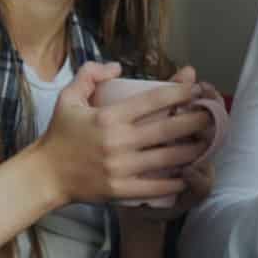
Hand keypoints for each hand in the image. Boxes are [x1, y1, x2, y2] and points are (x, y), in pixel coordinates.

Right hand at [25, 62, 216, 209]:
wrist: (46, 174)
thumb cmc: (60, 134)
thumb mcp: (69, 97)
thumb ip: (90, 74)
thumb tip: (118, 68)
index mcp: (109, 117)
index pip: (153, 100)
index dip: (179, 91)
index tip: (195, 87)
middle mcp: (119, 141)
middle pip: (169, 130)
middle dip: (196, 121)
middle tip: (212, 116)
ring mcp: (121, 167)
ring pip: (168, 159)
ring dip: (192, 150)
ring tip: (206, 142)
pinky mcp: (121, 189)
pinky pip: (155, 187)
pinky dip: (175, 181)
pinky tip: (187, 175)